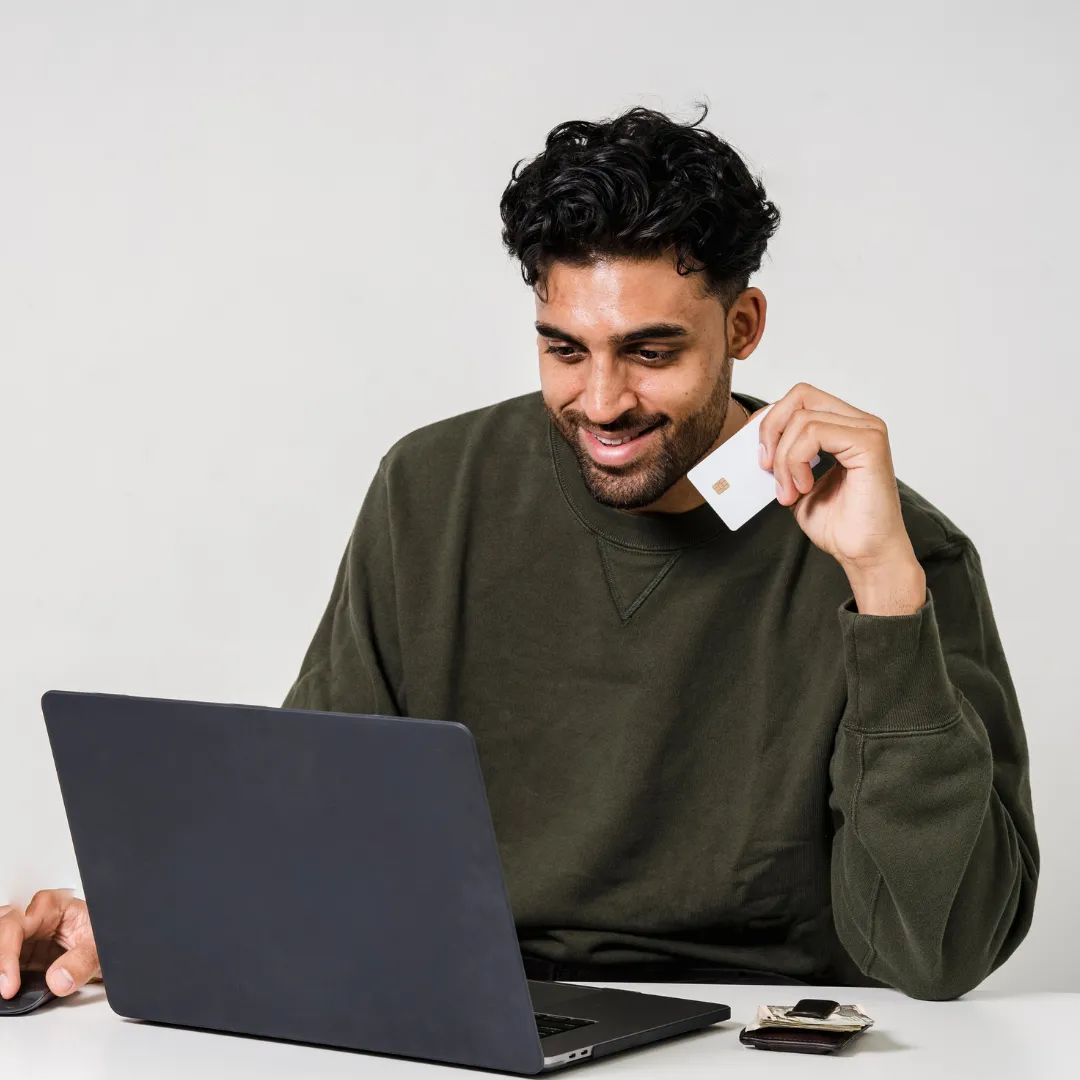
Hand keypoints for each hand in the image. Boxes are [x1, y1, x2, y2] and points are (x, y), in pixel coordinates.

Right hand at [0, 889, 99, 998]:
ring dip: (0, 964)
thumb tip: (58, 979)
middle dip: (0, 958)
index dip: (7, 955)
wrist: (106, 945)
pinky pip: (4, 958)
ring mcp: (26, 935)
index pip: (16, 925)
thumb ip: (82, 961)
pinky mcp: (22, 952)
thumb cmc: (103, 935)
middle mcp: (34, 916)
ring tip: (4, 985)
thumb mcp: (100, 947)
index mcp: (52, 905)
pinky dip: (2, 972)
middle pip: (1, 930)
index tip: (9, 985)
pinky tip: (5, 984)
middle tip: (4, 987)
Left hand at [756, 383, 925, 613]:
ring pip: (802, 419)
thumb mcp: (795, 483)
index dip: (770, 421)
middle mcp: (859, 422)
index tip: (759, 456)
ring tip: (790, 491)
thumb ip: (781, 458)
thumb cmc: (838, 524)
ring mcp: (867, 430)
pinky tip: (804, 487)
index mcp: (844, 427)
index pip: (799, 400)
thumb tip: (754, 443)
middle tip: (766, 467)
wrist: (863, 553)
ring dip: (784, 459)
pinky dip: (797, 461)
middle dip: (771, 429)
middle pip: (800, 395)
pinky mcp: (869, 443)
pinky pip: (815, 433)